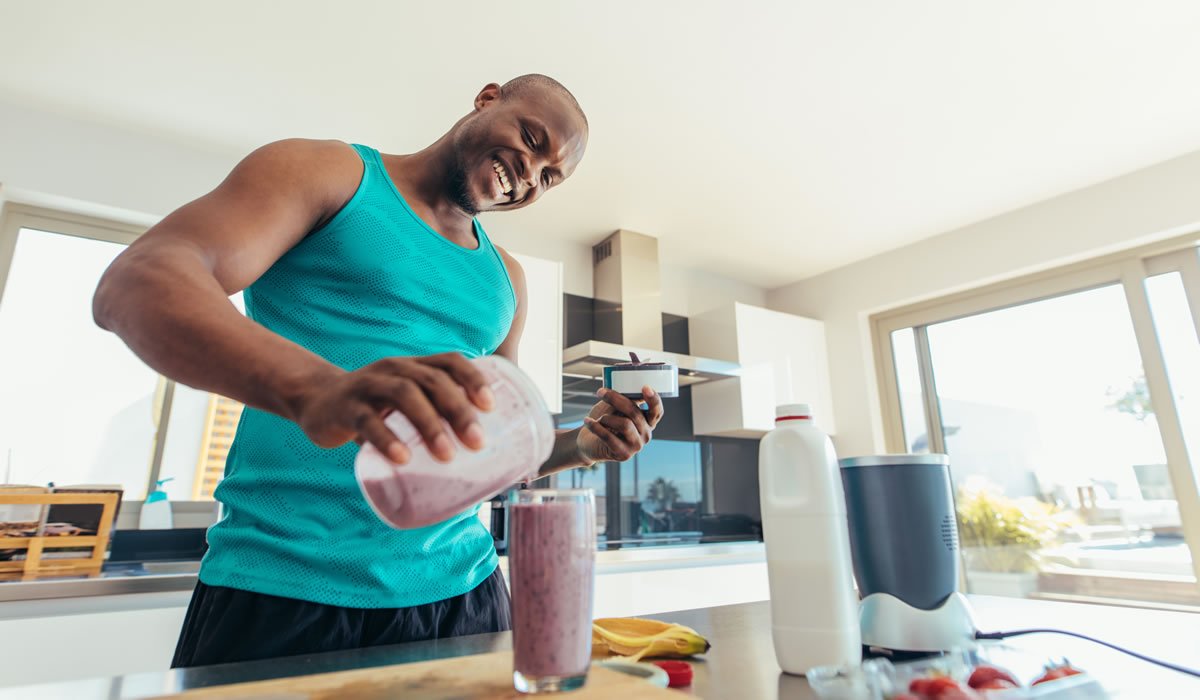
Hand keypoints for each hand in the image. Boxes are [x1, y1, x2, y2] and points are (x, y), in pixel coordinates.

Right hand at [293, 353, 493, 463]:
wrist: (318, 400)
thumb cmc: (376, 407)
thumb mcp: (405, 403)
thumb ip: (434, 419)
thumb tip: (478, 460)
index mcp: (414, 366)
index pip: (449, 362)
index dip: (473, 379)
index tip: (490, 406)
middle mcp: (394, 369)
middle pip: (432, 381)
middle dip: (458, 411)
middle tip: (477, 442)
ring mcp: (368, 386)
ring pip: (404, 395)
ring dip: (429, 424)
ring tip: (447, 455)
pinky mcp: (345, 409)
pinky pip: (366, 422)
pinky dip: (386, 440)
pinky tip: (401, 458)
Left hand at [577, 386, 664, 463]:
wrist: (589, 442)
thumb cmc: (604, 421)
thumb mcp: (615, 407)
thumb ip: (624, 400)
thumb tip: (629, 388)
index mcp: (647, 421)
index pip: (657, 411)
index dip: (654, 399)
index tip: (645, 387)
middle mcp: (646, 434)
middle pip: (635, 413)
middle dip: (616, 399)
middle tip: (601, 392)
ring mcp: (636, 446)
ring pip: (625, 425)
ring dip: (606, 417)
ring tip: (598, 418)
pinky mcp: (623, 454)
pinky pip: (610, 437)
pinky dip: (596, 427)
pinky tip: (588, 422)